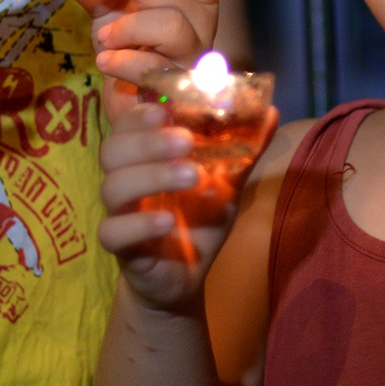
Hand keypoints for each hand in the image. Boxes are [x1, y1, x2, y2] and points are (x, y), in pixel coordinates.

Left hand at [74, 0, 226, 101]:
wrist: (131, 99)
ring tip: (104, 37)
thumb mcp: (112, 6)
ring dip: (129, 25)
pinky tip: (105, 62)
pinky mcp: (176, 89)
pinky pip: (153, 68)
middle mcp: (201, 25)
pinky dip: (123, 61)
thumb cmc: (130, 45)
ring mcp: (191, 58)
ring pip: (171, 27)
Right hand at [96, 98, 277, 310]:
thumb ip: (244, 152)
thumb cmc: (199, 220)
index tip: (167, 109)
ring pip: (113, 187)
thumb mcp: (226, 185)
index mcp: (143, 158)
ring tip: (191, 175)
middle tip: (185, 142)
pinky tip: (168, 221)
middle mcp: (125, 180)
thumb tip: (272, 112)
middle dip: (147, 141)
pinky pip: (113, 232)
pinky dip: (139, 224)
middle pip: (112, 150)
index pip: (125, 125)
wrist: (187, 276)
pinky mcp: (121, 248)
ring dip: (151, 176)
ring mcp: (120, 214)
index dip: (139, 115)